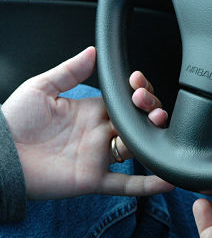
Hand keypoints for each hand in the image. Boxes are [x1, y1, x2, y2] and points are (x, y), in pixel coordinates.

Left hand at [1, 47, 173, 199]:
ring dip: (154, 139)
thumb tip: (92, 52)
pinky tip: (168, 179)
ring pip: (137, 149)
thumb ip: (70, 71)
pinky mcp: (95, 179)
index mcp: (91, 111)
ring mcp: (100, 157)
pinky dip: (148, 184)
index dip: (136, 92)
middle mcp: (100, 134)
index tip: (137, 83)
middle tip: (146, 103)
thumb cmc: (15, 120)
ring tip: (159, 125)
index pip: (124, 101)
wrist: (0, 153)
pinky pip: (127, 184)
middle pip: (137, 123)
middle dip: (149, 111)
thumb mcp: (41, 87)